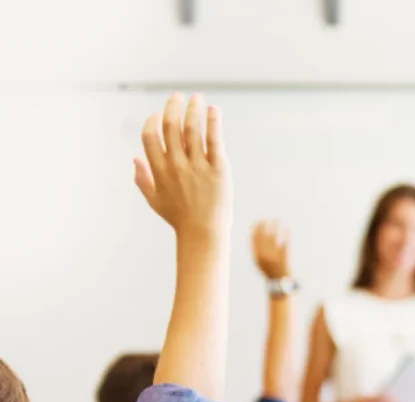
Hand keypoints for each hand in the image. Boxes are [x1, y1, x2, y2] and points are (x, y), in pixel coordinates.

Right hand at [134, 93, 231, 239]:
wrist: (204, 233)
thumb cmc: (179, 218)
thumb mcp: (154, 199)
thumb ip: (142, 178)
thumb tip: (135, 158)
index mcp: (159, 170)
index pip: (150, 137)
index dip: (152, 121)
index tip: (158, 113)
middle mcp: (176, 165)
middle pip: (171, 127)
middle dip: (173, 106)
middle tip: (178, 96)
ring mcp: (197, 166)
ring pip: (192, 129)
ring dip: (193, 109)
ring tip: (197, 98)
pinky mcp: (218, 169)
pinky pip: (214, 140)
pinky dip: (213, 122)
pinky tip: (213, 110)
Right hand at [252, 218, 291, 278]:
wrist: (278, 282)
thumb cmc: (268, 270)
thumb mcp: (259, 260)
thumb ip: (257, 249)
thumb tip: (256, 233)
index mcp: (256, 256)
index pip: (254, 238)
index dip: (256, 227)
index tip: (260, 220)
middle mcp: (263, 256)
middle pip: (263, 235)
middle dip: (266, 224)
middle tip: (270, 218)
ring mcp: (273, 257)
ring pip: (274, 237)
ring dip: (276, 226)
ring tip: (279, 219)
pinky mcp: (284, 258)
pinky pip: (285, 243)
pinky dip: (286, 234)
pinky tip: (288, 228)